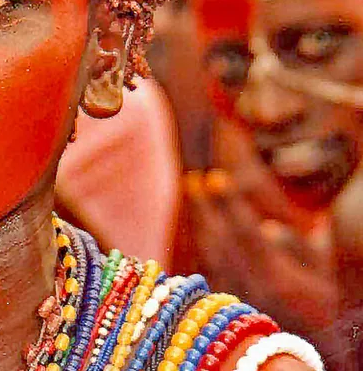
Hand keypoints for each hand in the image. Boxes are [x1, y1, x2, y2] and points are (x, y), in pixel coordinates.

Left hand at [182, 123, 336, 336]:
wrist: (318, 351)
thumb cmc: (334, 308)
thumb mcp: (330, 277)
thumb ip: (301, 252)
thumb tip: (269, 229)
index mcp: (280, 282)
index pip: (245, 232)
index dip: (229, 202)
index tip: (216, 177)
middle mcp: (252, 294)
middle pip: (219, 242)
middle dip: (205, 208)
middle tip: (194, 179)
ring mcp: (238, 304)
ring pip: (209, 257)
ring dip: (200, 223)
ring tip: (195, 194)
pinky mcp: (230, 313)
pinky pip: (208, 270)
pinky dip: (202, 244)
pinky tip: (201, 229)